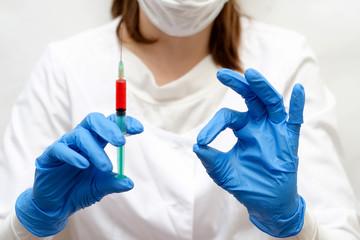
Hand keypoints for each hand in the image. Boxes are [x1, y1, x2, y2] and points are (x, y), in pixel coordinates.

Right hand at [15, 113, 142, 236]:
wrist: (56, 206)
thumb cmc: (79, 191)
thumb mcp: (100, 188)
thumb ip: (113, 183)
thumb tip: (129, 183)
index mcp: (96, 141)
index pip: (110, 124)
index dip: (124, 123)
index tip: (139, 129)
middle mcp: (81, 139)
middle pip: (94, 120)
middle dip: (109, 128)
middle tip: (121, 143)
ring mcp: (65, 145)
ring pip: (80, 135)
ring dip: (95, 150)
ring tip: (106, 167)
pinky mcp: (49, 156)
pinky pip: (61, 149)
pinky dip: (73, 156)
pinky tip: (84, 165)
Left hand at [193, 69, 305, 237]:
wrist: (265, 203)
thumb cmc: (245, 183)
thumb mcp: (223, 171)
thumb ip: (210, 159)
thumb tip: (196, 146)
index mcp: (243, 128)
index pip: (227, 117)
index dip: (213, 126)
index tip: (201, 140)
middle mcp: (259, 124)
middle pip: (250, 98)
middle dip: (238, 84)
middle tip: (221, 74)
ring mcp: (275, 130)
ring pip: (270, 102)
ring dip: (262, 88)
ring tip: (251, 74)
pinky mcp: (289, 140)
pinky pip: (295, 120)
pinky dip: (298, 106)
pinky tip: (298, 90)